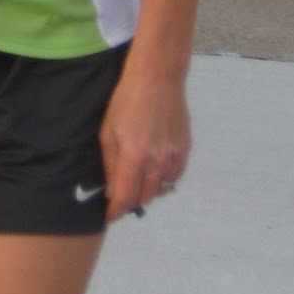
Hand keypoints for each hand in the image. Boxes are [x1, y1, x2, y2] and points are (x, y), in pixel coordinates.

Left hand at [99, 60, 190, 221]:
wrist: (158, 78)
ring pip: (161, 189)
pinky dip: (163, 179)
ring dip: (147, 191)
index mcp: (134, 156)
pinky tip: (153, 168)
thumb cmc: (126, 101)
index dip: (115, 211)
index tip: (108, 215)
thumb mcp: (108, 131)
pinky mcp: (186, 149)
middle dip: (130, 201)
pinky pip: (174, 176)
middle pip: (144, 197)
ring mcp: (174, 156)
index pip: (125, 197)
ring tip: (136, 181)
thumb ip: (110, 165)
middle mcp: (157, 161)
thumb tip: (111, 191)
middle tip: (119, 196)